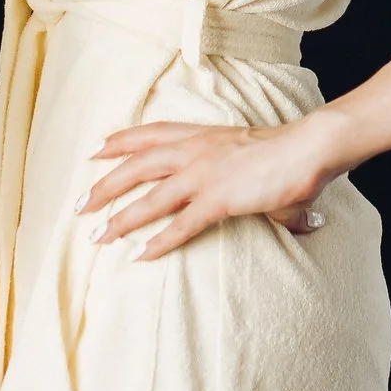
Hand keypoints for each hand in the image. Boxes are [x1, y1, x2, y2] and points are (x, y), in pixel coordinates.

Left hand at [82, 114, 346, 260]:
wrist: (309, 146)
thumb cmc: (293, 152)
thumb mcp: (261, 158)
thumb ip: (262, 182)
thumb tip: (302, 218)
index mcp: (204, 135)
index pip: (153, 134)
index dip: (122, 140)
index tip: (97, 148)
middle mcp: (197, 151)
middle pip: (138, 165)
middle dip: (106, 184)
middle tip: (81, 203)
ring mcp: (206, 174)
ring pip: (150, 198)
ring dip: (121, 218)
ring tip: (98, 237)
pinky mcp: (219, 199)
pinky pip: (181, 225)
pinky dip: (158, 242)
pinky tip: (140, 256)